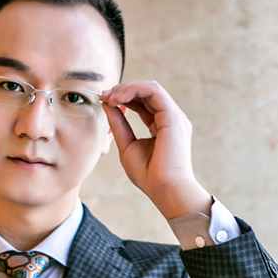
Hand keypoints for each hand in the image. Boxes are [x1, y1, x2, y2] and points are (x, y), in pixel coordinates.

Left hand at [101, 81, 211, 219]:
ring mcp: (174, 116)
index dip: (123, 98)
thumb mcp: (127, 145)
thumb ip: (118, 125)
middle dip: (122, 90)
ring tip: (109, 97)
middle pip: (146, 93)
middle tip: (104, 95)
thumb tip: (107, 104)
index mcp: (162, 126)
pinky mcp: (173, 115)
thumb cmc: (149, 175)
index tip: (104, 101)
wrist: (165, 189)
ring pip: (150, 88)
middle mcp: (170, 119)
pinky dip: (134, 90)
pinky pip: (153, 91)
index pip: (143, 103)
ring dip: (126, 88)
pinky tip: (118, 99)